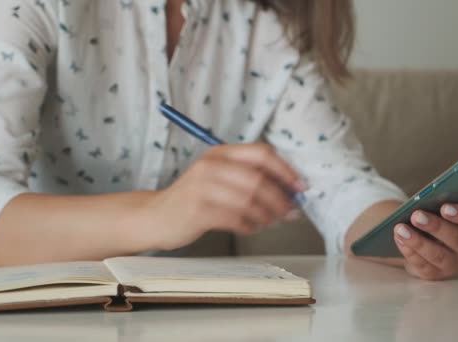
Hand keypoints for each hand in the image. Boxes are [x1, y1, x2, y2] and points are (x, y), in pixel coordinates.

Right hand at [144, 144, 306, 250]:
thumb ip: (248, 178)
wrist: (156, 216)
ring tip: (271, 222)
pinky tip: (251, 228)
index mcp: (221, 153)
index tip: (301, 187)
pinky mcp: (198, 210)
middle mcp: (211, 165)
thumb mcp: (218, 178)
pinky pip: (235, 218)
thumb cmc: (194, 199)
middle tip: (291, 213)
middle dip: (281, 199)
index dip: (286, 170)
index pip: (262, 153)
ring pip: (249, 200)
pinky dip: (250, 226)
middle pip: (258, 179)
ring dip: (267, 215)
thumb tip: (289, 191)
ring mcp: (202, 187)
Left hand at [393, 204, 457, 279]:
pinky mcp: (435, 274)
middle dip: (435, 226)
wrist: (431, 243)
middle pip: (457, 239)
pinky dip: (408, 250)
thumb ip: (453, 201)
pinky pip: (421, 264)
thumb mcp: (450, 211)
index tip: (444, 207)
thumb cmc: (443, 221)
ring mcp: (454, 265)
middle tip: (416, 215)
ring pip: (437, 255)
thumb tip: (449, 189)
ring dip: (417, 241)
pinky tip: (398, 238)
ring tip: (400, 228)